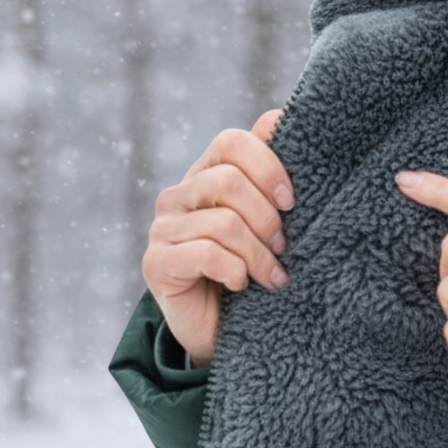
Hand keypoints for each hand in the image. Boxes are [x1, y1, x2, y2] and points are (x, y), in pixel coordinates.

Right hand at [142, 110, 292, 366]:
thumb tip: (277, 116)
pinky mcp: (155, 263)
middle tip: (283, 248)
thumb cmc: (251, 271)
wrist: (220, 332)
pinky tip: (242, 285)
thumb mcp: (266, 222)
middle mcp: (178, 196)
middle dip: (267, 219)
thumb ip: (268, 173)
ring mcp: (163, 229)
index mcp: (205, 175)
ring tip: (273, 277)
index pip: (231, 142)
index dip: (267, 165)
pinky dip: (234, 271)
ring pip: (224, 223)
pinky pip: (205, 254)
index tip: (291, 201)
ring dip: (258, 255)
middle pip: (229, 181)